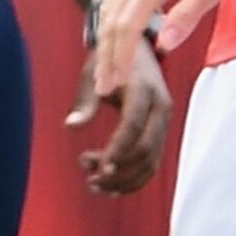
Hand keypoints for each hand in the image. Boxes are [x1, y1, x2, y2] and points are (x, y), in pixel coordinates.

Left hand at [75, 34, 172, 195]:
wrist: (137, 48)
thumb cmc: (111, 59)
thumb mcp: (94, 74)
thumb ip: (85, 101)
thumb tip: (71, 126)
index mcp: (145, 91)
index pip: (133, 126)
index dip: (116, 150)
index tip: (97, 168)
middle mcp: (161, 108)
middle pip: (146, 150)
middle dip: (118, 170)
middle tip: (89, 178)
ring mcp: (164, 123)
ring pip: (151, 162)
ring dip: (124, 180)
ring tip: (94, 184)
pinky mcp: (161, 132)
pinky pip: (152, 162)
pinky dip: (133, 179)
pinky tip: (111, 187)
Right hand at [82, 0, 234, 111]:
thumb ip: (185, 17)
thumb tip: (162, 46)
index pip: (128, 28)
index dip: (121, 59)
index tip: (117, 85)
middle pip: (111, 22)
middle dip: (107, 58)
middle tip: (104, 89)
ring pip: (108, 10)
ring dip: (105, 42)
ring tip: (105, 71)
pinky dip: (109, 23)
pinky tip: (112, 40)